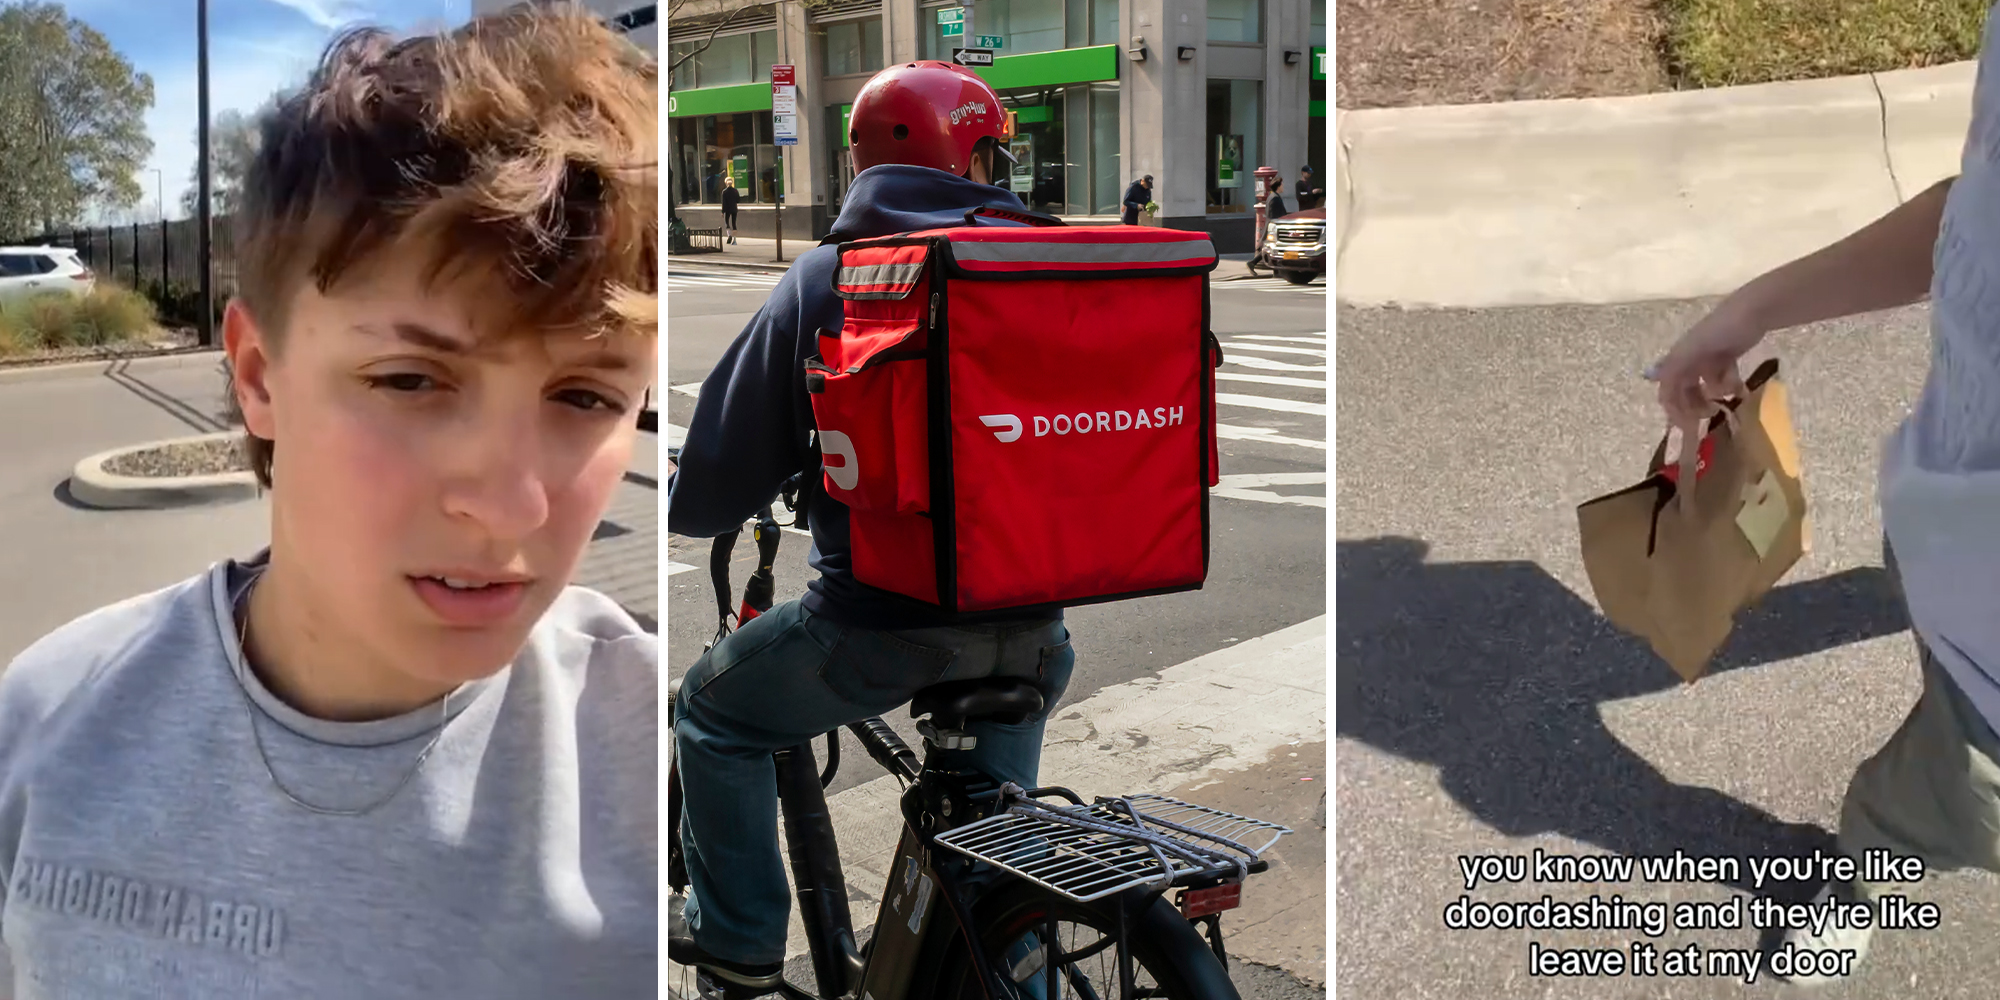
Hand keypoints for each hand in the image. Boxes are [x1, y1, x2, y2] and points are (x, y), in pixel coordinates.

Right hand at [1647, 299, 1764, 430]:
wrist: (1753, 312)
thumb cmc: (1720, 329)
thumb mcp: (1693, 348)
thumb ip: (1672, 364)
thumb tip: (1647, 376)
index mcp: (1678, 358)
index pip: (1668, 390)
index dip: (1674, 409)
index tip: (1688, 426)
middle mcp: (1690, 360)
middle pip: (1685, 391)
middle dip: (1695, 405)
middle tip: (1711, 414)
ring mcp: (1708, 359)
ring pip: (1706, 387)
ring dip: (1716, 394)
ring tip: (1733, 393)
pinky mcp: (1726, 358)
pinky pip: (1723, 379)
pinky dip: (1731, 385)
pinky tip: (1742, 388)